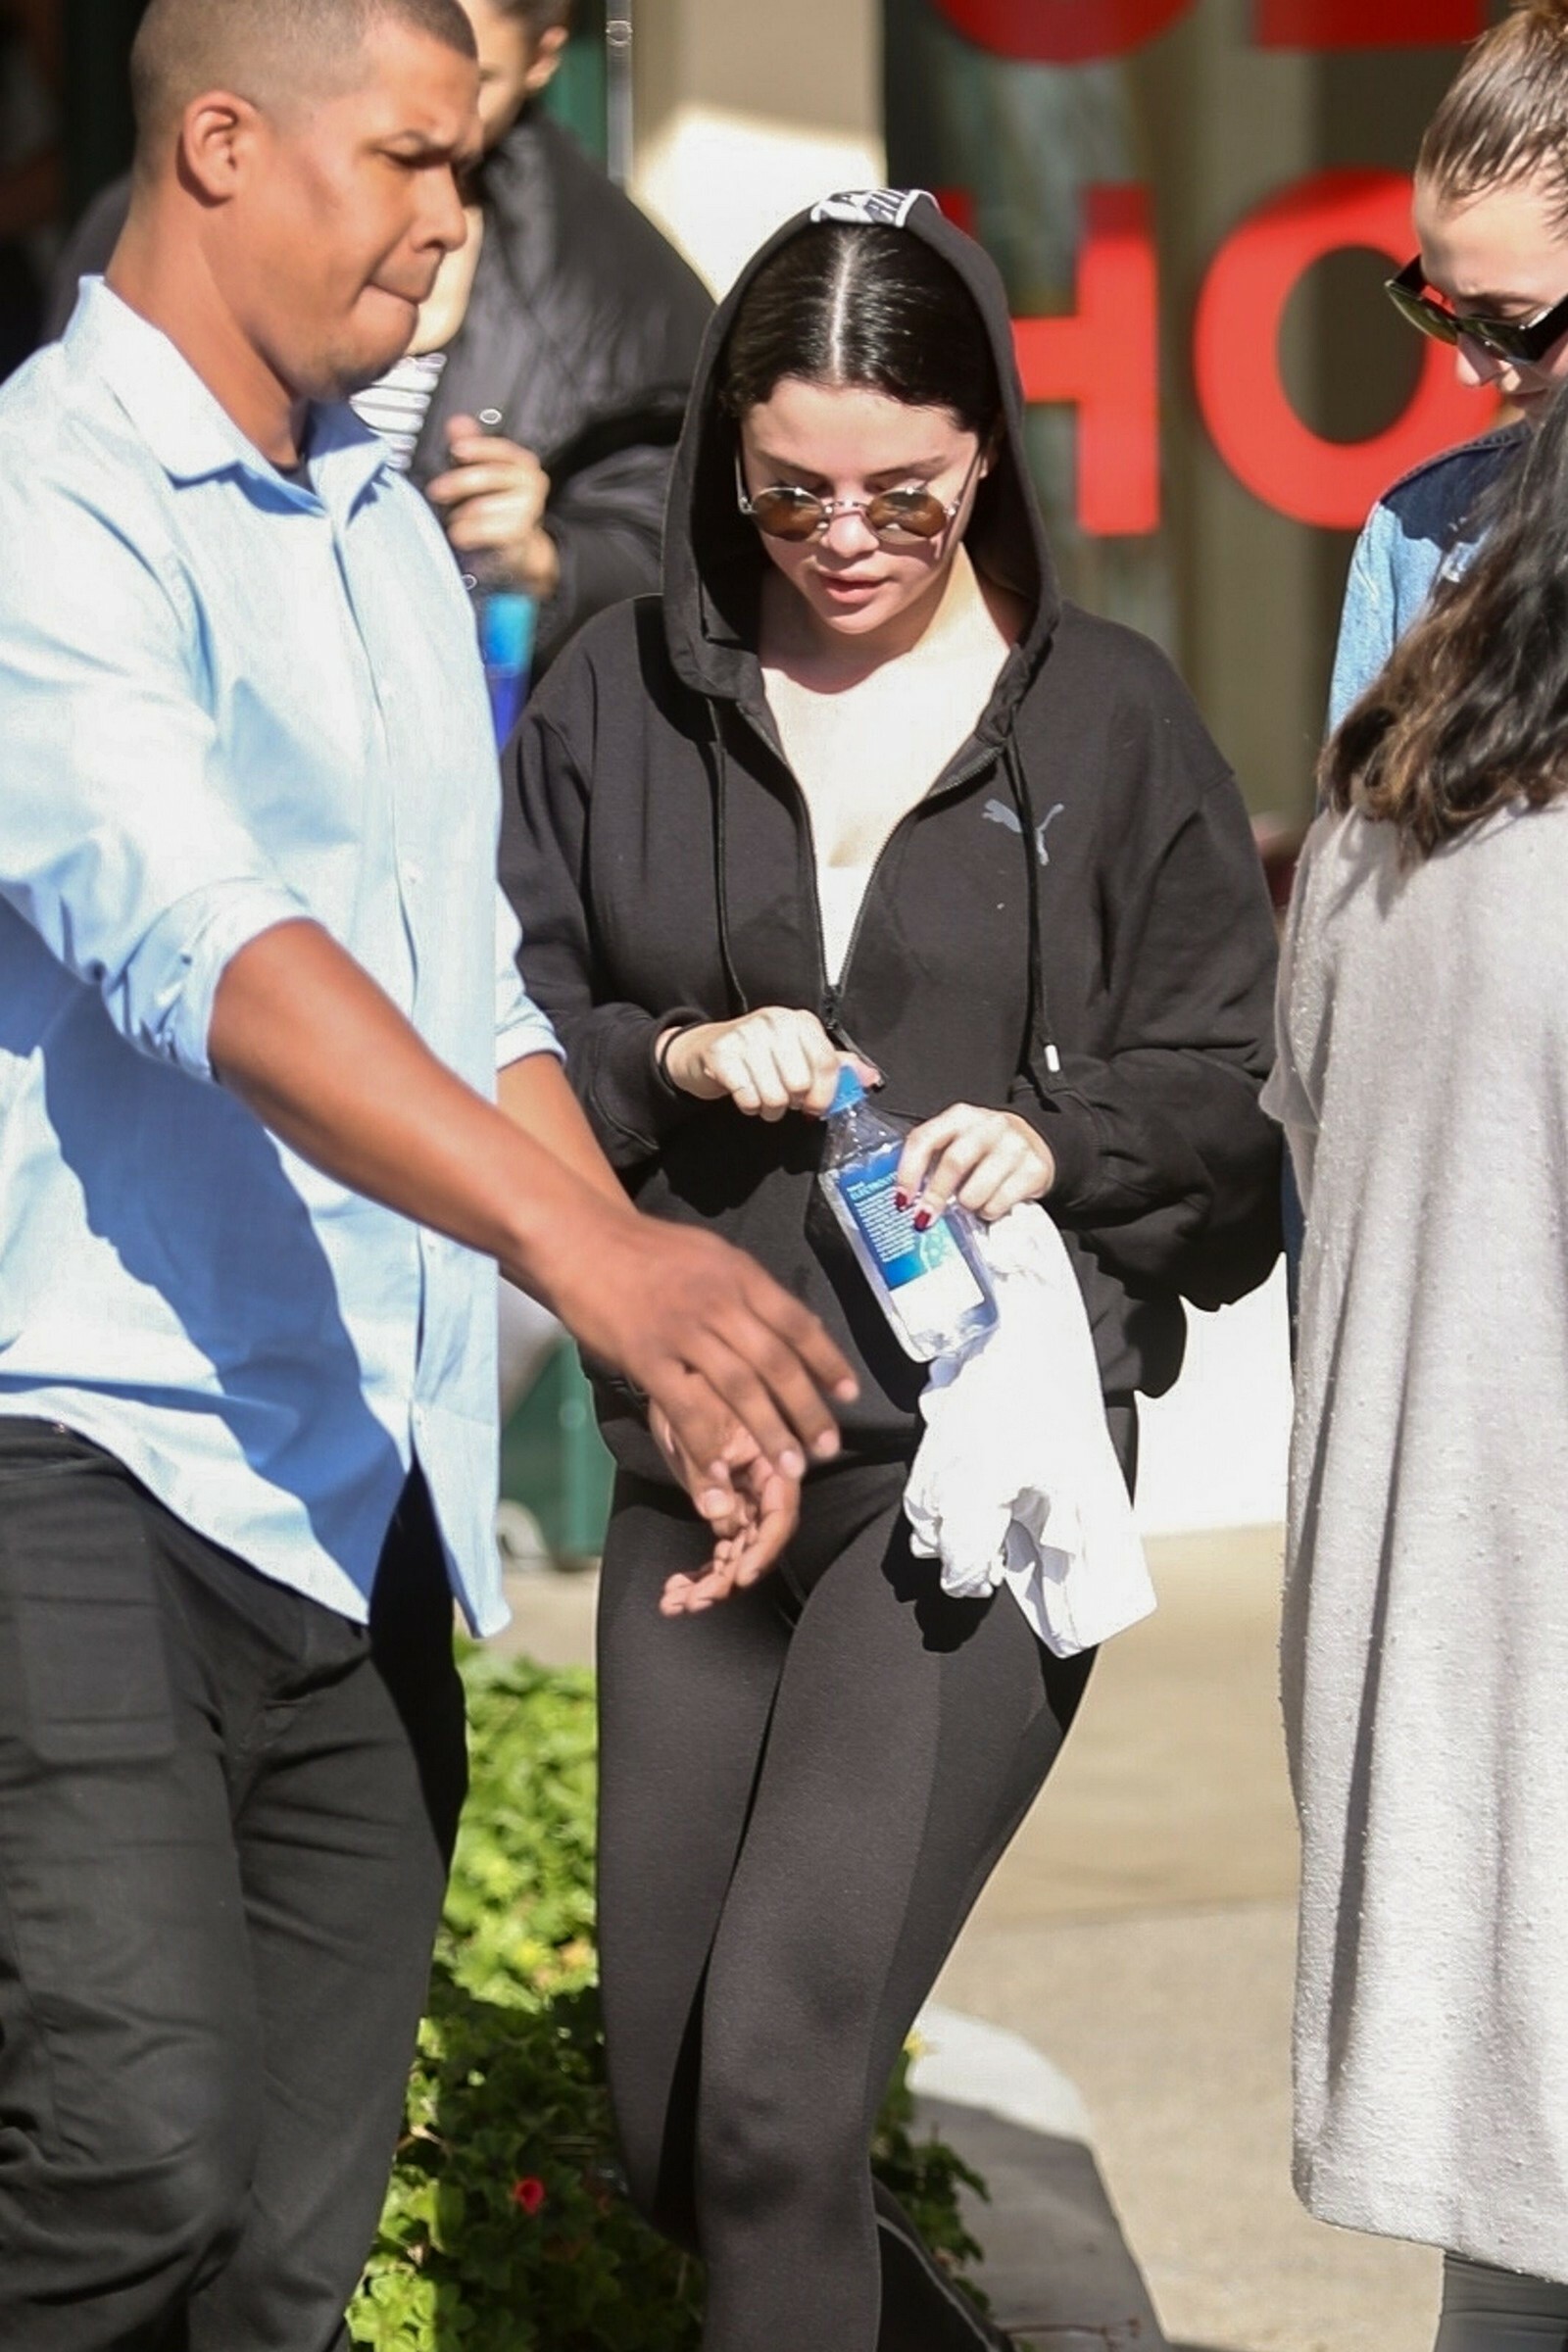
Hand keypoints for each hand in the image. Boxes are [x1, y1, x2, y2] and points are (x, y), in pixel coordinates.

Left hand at [427, 414, 560, 601]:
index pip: (500, 449)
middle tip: (437, 490)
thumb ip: (472, 445)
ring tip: (455, 518)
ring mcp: (528, 507)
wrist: (521, 545)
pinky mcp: (519, 531)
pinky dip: (467, 532)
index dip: (477, 447)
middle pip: (488, 476)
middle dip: (457, 483)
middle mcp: (531, 482)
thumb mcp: (487, 471)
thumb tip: (457, 423)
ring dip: (461, 514)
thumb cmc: (501, 506)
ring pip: (482, 506)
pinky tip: (460, 533)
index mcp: (523, 463)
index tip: (457, 449)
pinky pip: (484, 528)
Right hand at [536, 1200, 856, 1489]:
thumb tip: (792, 1322)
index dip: (828, 1362)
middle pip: (776, 1363)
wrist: (582, 1240)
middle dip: (807, 1411)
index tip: (849, 1395)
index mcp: (741, 1274)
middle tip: (827, 1449)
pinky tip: (723, 1474)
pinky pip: (686, 1408)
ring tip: (790, 1469)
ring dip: (770, 1433)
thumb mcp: (711, 1253)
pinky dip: (708, 1445)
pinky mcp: (646, 1356)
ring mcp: (683, 1330)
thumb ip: (749, 1288)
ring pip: (741, 1390)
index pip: (798, 1323)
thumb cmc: (646, 1249)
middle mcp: (720, 1302)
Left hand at [649, 1403, 799, 1612]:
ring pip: (736, 1554)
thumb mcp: (690, 1418)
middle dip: (728, 1578)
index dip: (763, 1550)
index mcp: (770, 1458)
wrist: (668, 1368)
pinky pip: (718, 1550)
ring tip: (676, 1603)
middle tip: (695, 1601)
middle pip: (758, 1543)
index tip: (739, 1576)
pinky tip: (672, 1594)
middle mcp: (763, 1485)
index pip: (780, 1514)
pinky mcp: (722, 1506)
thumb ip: (708, 1466)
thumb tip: (721, 1517)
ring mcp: (743, 1499)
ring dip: (710, 1584)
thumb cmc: (683, 1384)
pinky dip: (698, 1575)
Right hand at [661, 1008, 879, 1121]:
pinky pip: (748, 1097)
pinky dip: (748, 1106)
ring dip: (769, 1108)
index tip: (815, 1108)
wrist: (704, 1051)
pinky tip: (744, 1095)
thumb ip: (835, 1067)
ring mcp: (746, 1034)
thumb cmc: (759, 1057)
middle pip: (800, 1084)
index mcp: (800, 1021)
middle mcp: (775, 1021)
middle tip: (781, 1096)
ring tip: (762, 1098)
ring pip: (775, 1095)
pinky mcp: (721, 1053)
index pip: (827, 1064)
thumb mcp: (799, 1055)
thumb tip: (870, 1077)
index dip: (824, 1095)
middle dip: (792, 1102)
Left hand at [895, 1103, 1055, 1223]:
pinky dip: (990, 1211)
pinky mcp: (1035, 1168)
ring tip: (967, 1206)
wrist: (1036, 1142)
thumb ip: (933, 1162)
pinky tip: (989, 1206)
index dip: (908, 1171)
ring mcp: (1014, 1145)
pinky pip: (1002, 1201)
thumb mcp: (959, 1142)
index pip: (925, 1139)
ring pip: (978, 1188)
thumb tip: (907, 1201)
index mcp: (960, 1117)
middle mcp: (989, 1125)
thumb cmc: (986, 1148)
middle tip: (925, 1219)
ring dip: (967, 1205)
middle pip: (954, 1162)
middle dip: (935, 1195)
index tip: (902, 1199)